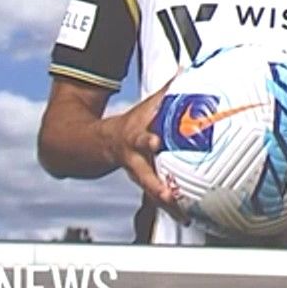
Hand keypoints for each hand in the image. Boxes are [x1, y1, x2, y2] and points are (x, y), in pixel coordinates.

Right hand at [99, 83, 184, 223]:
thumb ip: (168, 90)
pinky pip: (158, 199)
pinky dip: (171, 209)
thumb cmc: (133, 123)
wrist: (99, 144)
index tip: (155, 142)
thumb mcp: (147, 105)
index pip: (142, 137)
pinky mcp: (144, 184)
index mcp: (136, 136)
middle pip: (143, 172)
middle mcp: (135, 159)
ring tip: (180, 212)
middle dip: (154, 183)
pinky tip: (186, 218)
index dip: (148, 140)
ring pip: (150, 190)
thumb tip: (187, 69)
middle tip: (167, 193)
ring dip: (164, 202)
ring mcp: (138, 174)